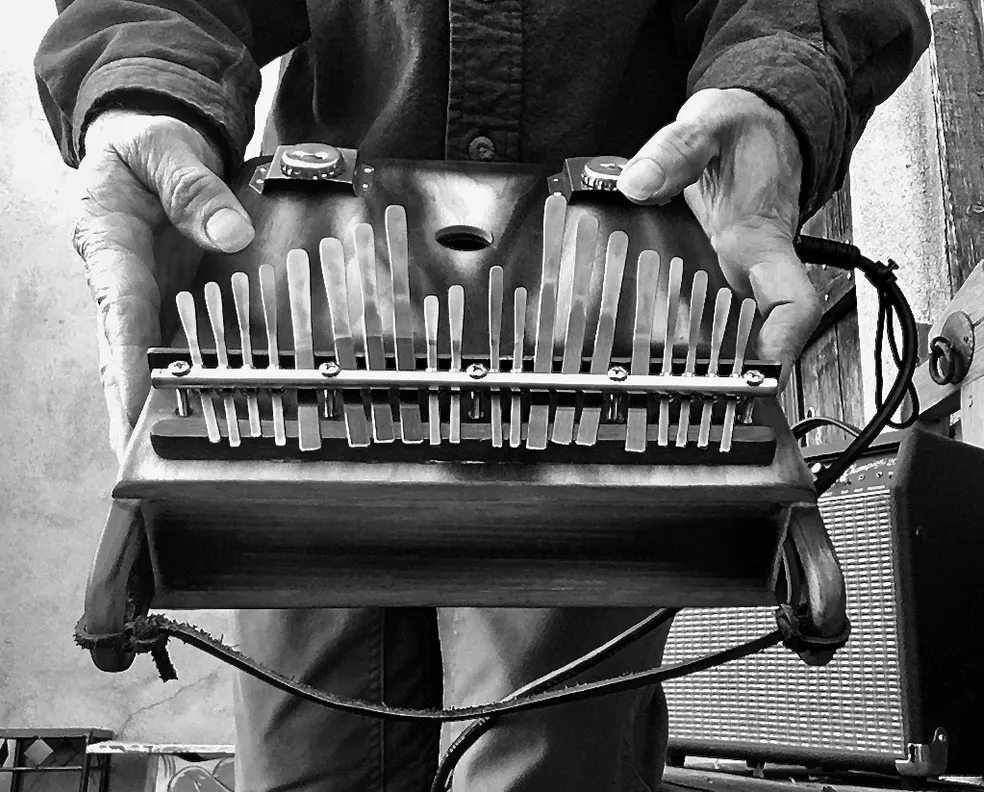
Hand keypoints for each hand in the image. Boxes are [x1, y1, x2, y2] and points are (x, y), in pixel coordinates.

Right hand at [74, 110, 253, 458]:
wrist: (149, 137)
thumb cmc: (145, 141)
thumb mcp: (164, 147)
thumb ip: (193, 188)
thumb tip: (229, 234)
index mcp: (110, 245)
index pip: (119, 314)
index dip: (126, 366)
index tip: (131, 409)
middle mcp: (124, 278)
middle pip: (124, 352)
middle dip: (130, 408)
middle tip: (141, 461)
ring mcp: (148, 292)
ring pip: (151, 355)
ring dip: (160, 403)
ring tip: (176, 451)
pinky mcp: (171, 295)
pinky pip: (180, 339)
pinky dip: (192, 374)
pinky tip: (212, 406)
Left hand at [617, 88, 820, 381]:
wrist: (754, 128)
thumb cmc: (745, 132)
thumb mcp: (712, 126)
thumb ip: (676, 152)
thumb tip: (638, 183)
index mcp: (762, 240)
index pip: (792, 301)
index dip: (784, 342)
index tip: (765, 370)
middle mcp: (750, 271)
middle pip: (751, 339)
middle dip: (724, 374)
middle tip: (684, 397)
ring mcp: (730, 279)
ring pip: (721, 336)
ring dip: (695, 365)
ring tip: (652, 389)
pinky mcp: (708, 278)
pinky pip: (694, 316)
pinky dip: (671, 337)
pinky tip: (635, 350)